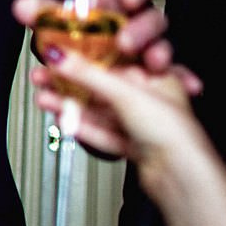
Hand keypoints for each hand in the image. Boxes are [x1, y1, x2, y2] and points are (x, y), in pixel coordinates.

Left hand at [12, 0, 202, 95]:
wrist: (91, 66)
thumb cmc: (85, 38)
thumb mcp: (65, 26)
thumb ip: (45, 15)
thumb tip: (21, 6)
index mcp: (119, 5)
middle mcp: (139, 24)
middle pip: (152, 18)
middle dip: (143, 29)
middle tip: (126, 43)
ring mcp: (151, 49)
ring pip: (165, 46)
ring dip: (161, 54)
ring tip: (155, 65)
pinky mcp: (160, 73)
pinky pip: (178, 74)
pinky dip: (184, 78)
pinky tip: (190, 86)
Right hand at [33, 49, 201, 173]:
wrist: (181, 177)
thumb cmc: (174, 131)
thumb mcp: (125, 93)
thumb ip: (89, 74)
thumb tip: (61, 56)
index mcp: (155, 73)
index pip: (115, 55)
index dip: (87, 51)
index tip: (62, 48)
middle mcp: (149, 96)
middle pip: (102, 84)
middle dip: (70, 80)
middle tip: (44, 75)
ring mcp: (140, 122)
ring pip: (99, 110)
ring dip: (70, 103)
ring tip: (44, 97)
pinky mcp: (132, 146)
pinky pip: (101, 132)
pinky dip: (81, 126)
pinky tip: (63, 120)